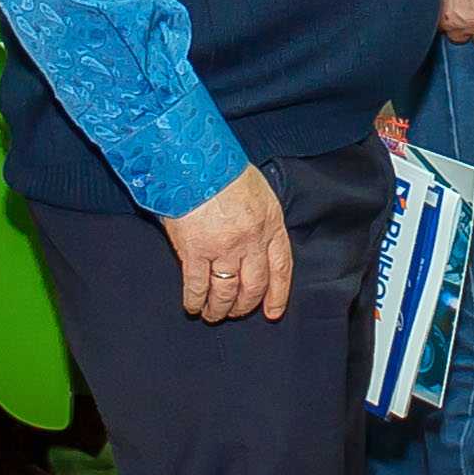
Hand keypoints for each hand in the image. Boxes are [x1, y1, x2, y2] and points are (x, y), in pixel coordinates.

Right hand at [158, 165, 291, 323]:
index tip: (272, 312)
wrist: (192, 159)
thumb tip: (254, 239)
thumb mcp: (256, 189)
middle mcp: (250, 240)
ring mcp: (223, 248)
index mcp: (270, 223)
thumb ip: (259, 217)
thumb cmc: (222, 167)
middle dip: (245, 305)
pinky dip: (195, 300)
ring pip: (226, 292)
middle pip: (254, 285)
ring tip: (213, 315)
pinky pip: (197, 286)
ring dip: (220, 308)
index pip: (281, 267)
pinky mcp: (195, 251)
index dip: (277, 294)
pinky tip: (193, 306)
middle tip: (237, 313)